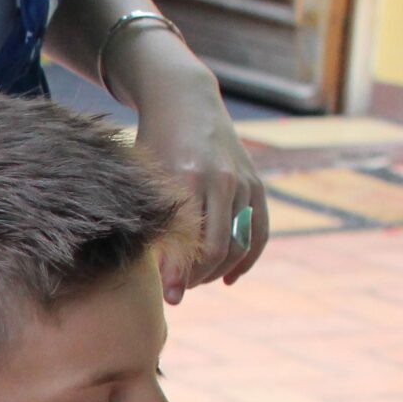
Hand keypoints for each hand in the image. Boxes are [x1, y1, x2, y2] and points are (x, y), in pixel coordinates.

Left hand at [116, 34, 269, 300]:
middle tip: (177, 292)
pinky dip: (247, 259)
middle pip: (217, 249)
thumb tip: (142, 270)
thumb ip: (145, 217)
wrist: (186, 103)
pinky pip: (260, 231)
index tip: (167, 299)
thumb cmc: (152, 144)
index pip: (189, 242)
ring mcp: (243, 182)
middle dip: (197, 277)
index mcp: (187, 179)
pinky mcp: (256, 184)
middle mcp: (221, 181)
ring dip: (218, 271)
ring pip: (240, 244)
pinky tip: (228, 279)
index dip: (179, 275)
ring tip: (194, 282)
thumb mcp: (143, 176)